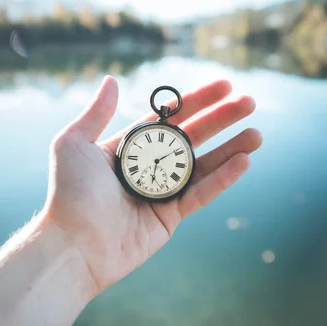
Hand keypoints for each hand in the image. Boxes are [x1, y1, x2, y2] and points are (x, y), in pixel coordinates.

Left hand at [42, 76, 261, 298]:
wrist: (72, 245)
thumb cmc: (69, 193)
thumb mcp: (74, 143)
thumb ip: (96, 112)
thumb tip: (112, 80)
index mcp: (130, 148)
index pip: (170, 118)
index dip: (197, 101)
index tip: (223, 85)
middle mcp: (148, 167)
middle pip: (193, 137)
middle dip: (222, 119)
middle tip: (249, 102)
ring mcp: (162, 193)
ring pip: (204, 165)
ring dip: (231, 148)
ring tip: (257, 134)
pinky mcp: (171, 218)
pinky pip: (201, 194)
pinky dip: (223, 178)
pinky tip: (243, 161)